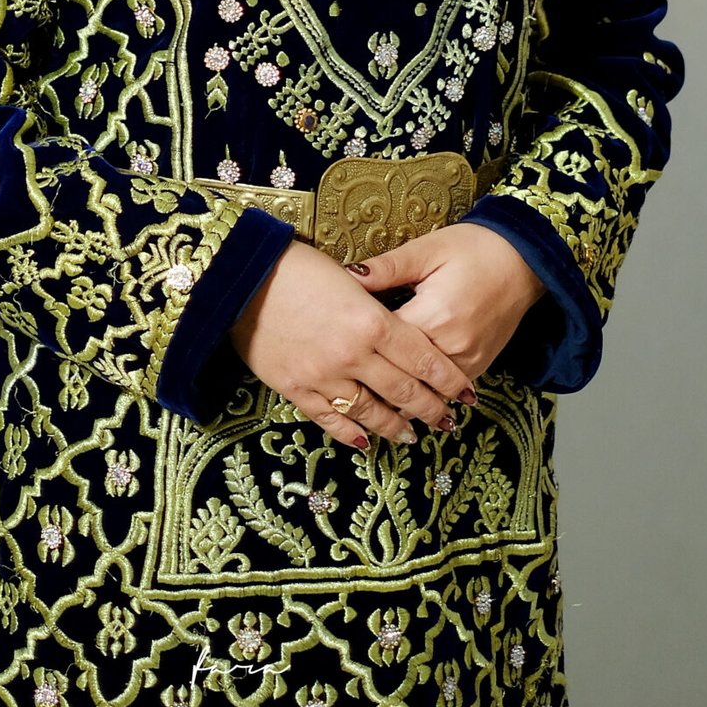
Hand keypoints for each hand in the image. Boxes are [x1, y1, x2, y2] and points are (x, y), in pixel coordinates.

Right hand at [228, 239, 478, 451]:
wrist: (241, 278)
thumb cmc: (296, 266)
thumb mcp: (348, 278)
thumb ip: (377, 306)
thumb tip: (399, 326)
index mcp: (371, 321)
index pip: (422, 359)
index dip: (447, 380)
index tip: (465, 394)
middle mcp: (353, 355)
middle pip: (403, 391)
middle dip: (431, 409)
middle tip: (448, 421)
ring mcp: (324, 377)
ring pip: (371, 412)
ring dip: (396, 427)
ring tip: (413, 435)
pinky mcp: (296, 390)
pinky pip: (331, 420)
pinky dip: (352, 433)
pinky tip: (366, 440)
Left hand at [344, 222, 547, 379]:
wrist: (524, 260)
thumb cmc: (474, 249)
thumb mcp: (426, 250)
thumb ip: (387, 268)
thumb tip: (347, 276)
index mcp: (433, 315)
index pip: (383, 343)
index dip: (359, 343)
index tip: (339, 341)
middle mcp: (451, 346)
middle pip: (401, 376)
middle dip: (373, 378)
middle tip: (345, 379)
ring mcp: (468, 361)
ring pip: (424, 393)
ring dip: (399, 394)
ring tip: (370, 392)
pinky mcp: (479, 367)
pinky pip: (446, 391)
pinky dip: (425, 392)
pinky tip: (406, 391)